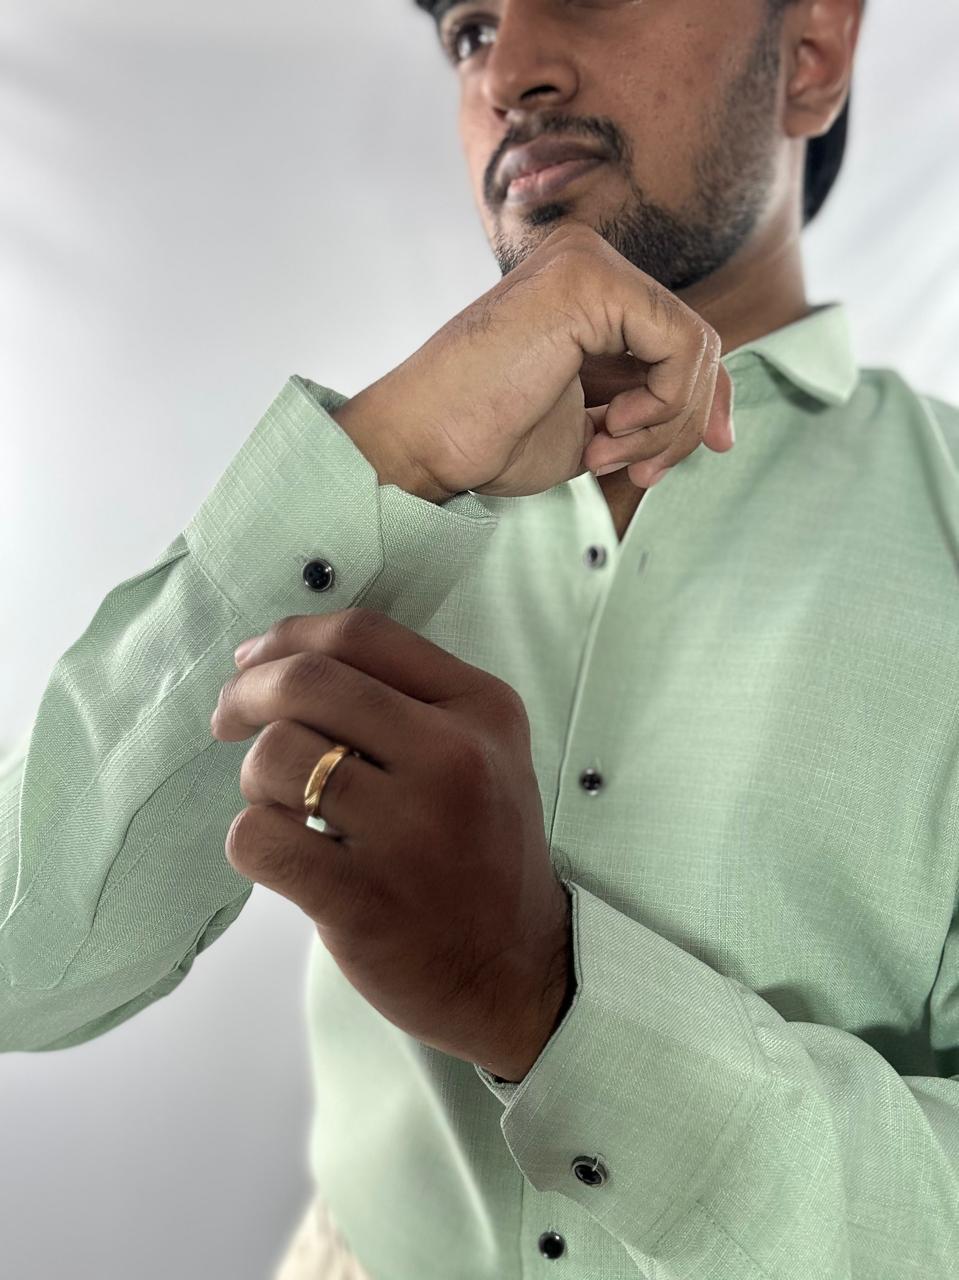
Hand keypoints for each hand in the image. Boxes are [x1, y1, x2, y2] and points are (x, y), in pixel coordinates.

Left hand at [210, 608, 574, 1082]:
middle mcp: (454, 758)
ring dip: (254, 776)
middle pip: (308, 682)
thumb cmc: (480, 849)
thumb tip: (277, 659)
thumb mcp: (484, 751)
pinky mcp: (363, 900)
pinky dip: (251, 837)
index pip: (362, 634)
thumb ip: (407, 696)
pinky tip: (284, 851)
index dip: (289, 637)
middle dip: (246, 692)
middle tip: (227, 719)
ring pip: (276, 756)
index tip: (253, 661)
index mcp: (482, 709)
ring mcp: (411, 831)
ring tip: (280, 804)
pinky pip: (257, 837)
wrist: (517, 970)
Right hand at [331, 220, 733, 502]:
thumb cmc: (489, 439)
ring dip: (666, 423)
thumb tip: (723, 428)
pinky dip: (662, 404)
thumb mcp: (593, 428)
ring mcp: (589, 262)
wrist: (426, 442)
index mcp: (587, 291)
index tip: (687, 458)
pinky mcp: (590, 280)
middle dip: (684, 422)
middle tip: (634, 468)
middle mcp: (590, 262)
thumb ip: (648, 412)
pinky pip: (681, 345)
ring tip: (606, 451)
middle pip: (698, 344)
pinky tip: (609, 428)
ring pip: (696, 348)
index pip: (682, 338)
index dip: (703, 403)